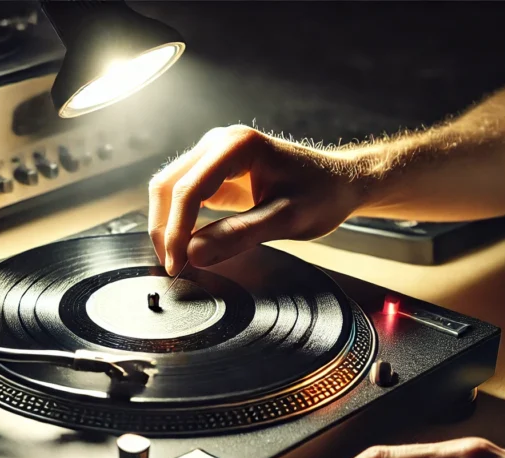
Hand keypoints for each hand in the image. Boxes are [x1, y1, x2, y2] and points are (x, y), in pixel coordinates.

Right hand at [148, 125, 365, 274]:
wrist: (339, 181)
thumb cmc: (321, 194)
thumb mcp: (286, 220)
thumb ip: (239, 235)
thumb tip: (193, 254)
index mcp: (238, 146)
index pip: (189, 190)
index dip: (176, 231)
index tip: (176, 265)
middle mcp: (219, 142)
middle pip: (168, 185)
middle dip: (164, 228)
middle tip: (173, 267)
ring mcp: (213, 154)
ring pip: (169, 189)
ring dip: (167, 225)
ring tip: (178, 259)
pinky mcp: (213, 170)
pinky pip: (183, 194)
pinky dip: (178, 221)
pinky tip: (186, 246)